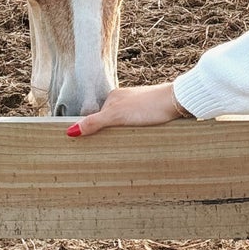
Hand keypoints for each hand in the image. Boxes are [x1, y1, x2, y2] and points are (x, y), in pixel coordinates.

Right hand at [67, 83, 188, 135]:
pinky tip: (138, 139)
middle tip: (106, 151)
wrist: (178, 101)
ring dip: (123, 134)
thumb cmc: (148, 107)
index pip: (97, 118)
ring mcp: (138, 104)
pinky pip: (137, 124)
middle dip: (109, 134)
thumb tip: (70, 131)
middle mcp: (125, 99)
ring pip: (124, 123)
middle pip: (110, 121)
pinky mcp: (151, 111)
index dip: (94, 132)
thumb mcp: (117, 117)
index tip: (91, 146)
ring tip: (122, 147)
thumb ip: (94, 123)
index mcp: (113, 98)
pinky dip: (135, 132)